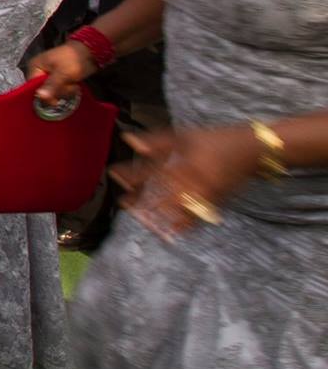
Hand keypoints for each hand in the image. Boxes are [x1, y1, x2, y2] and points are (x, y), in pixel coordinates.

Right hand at [26, 40, 98, 108]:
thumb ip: (51, 85)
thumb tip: (40, 96)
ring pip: (53, 92)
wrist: (90, 53)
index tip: (56, 99)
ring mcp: (49, 75)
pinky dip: (68, 89)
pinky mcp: (58, 78)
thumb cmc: (74, 59)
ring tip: (73, 83)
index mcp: (35, 66)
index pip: (32, 87)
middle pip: (43, 91)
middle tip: (69, 84)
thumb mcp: (62, 73)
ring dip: (65, 91)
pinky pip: (59, 90)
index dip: (44, 95)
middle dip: (58, 91)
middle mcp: (39, 71)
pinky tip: (74, 84)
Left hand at [113, 125, 260, 240]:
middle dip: (142, 199)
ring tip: (140, 218)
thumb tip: (129, 141)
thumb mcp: (186, 136)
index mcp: (188, 163)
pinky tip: (172, 231)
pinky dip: (184, 224)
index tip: (114, 175)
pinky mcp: (218, 203)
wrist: (254, 151)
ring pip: (179, 209)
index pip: (154, 170)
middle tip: (123, 204)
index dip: (133, 174)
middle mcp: (198, 181)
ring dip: (160, 214)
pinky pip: (198, 217)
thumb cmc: (216, 140)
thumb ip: (157, 141)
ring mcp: (209, 194)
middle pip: (164, 193)